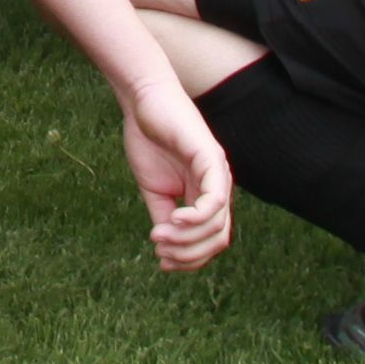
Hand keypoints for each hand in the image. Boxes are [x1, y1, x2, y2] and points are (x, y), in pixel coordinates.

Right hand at [122, 75, 234, 270]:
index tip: (162, 262)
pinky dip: (195, 217)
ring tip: (160, 236)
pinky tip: (174, 218)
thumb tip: (168, 246)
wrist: (144, 102)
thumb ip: (165, 215)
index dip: (191, 259)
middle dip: (189, 255)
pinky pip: (215, 200)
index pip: (212, 240)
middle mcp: (219, 187)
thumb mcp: (155, 189)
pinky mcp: (212, 158)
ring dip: (187, 239)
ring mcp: (218, 173)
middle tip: (161, 252)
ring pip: (217, 225)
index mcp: (207, 195)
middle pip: (218, 239)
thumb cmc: (150, 139)